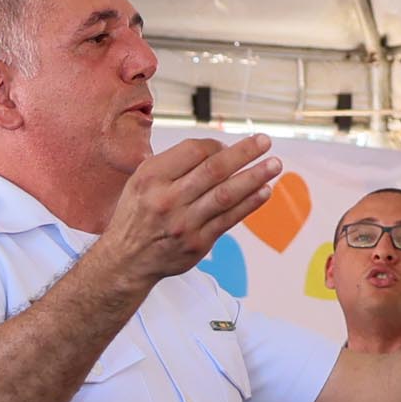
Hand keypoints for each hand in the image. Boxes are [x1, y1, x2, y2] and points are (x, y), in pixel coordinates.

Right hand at [91, 130, 280, 300]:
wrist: (126, 260)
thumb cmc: (138, 214)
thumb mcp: (141, 180)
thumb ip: (174, 164)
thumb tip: (219, 150)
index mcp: (151, 178)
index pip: (194, 151)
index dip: (217, 145)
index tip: (230, 145)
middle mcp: (167, 199)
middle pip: (214, 170)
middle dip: (244, 153)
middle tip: (266, 142)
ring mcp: (184, 223)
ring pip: (225, 195)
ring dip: (254, 177)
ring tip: (274, 165)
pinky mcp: (198, 243)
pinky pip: (229, 219)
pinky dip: (249, 204)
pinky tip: (264, 191)